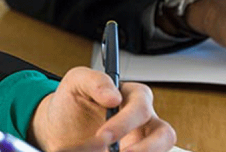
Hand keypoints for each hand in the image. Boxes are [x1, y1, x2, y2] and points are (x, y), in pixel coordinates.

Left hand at [28, 68, 175, 151]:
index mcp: (133, 96)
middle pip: (164, 135)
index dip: (125, 123)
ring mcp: (142, 142)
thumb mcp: (77, 82)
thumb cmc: (74, 102)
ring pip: (159, 151)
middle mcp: (144, 121)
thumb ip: (95, 81)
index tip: (103, 136)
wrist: (61, 129)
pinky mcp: (135, 151)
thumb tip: (114, 97)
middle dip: (143, 148)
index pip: (141, 107)